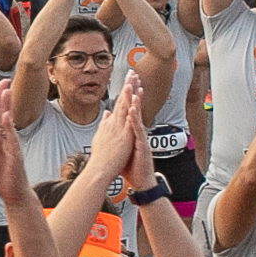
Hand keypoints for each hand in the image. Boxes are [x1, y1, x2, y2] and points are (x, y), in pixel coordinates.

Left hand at [0, 79, 29, 202]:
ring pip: (8, 122)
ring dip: (6, 106)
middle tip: (0, 79)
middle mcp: (4, 138)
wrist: (11, 191)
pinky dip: (7, 127)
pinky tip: (5, 116)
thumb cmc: (1, 173)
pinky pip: (10, 138)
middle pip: (1, 113)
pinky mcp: (14, 153)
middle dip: (0, 96)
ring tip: (4, 90)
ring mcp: (10, 144)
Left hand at [110, 77, 154, 193]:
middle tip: (135, 76)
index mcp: (131, 131)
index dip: (129, 94)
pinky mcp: (142, 146)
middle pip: (135, 108)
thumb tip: (113, 121)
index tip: (128, 79)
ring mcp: (140, 138)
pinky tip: (133, 112)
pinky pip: (138, 131)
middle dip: (135, 91)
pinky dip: (135, 121)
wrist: (141, 180)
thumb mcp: (124, 146)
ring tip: (134, 89)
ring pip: (138, 117)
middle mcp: (137, 131)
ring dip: (136, 103)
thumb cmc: (132, 165)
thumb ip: (119, 133)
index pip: (130, 108)